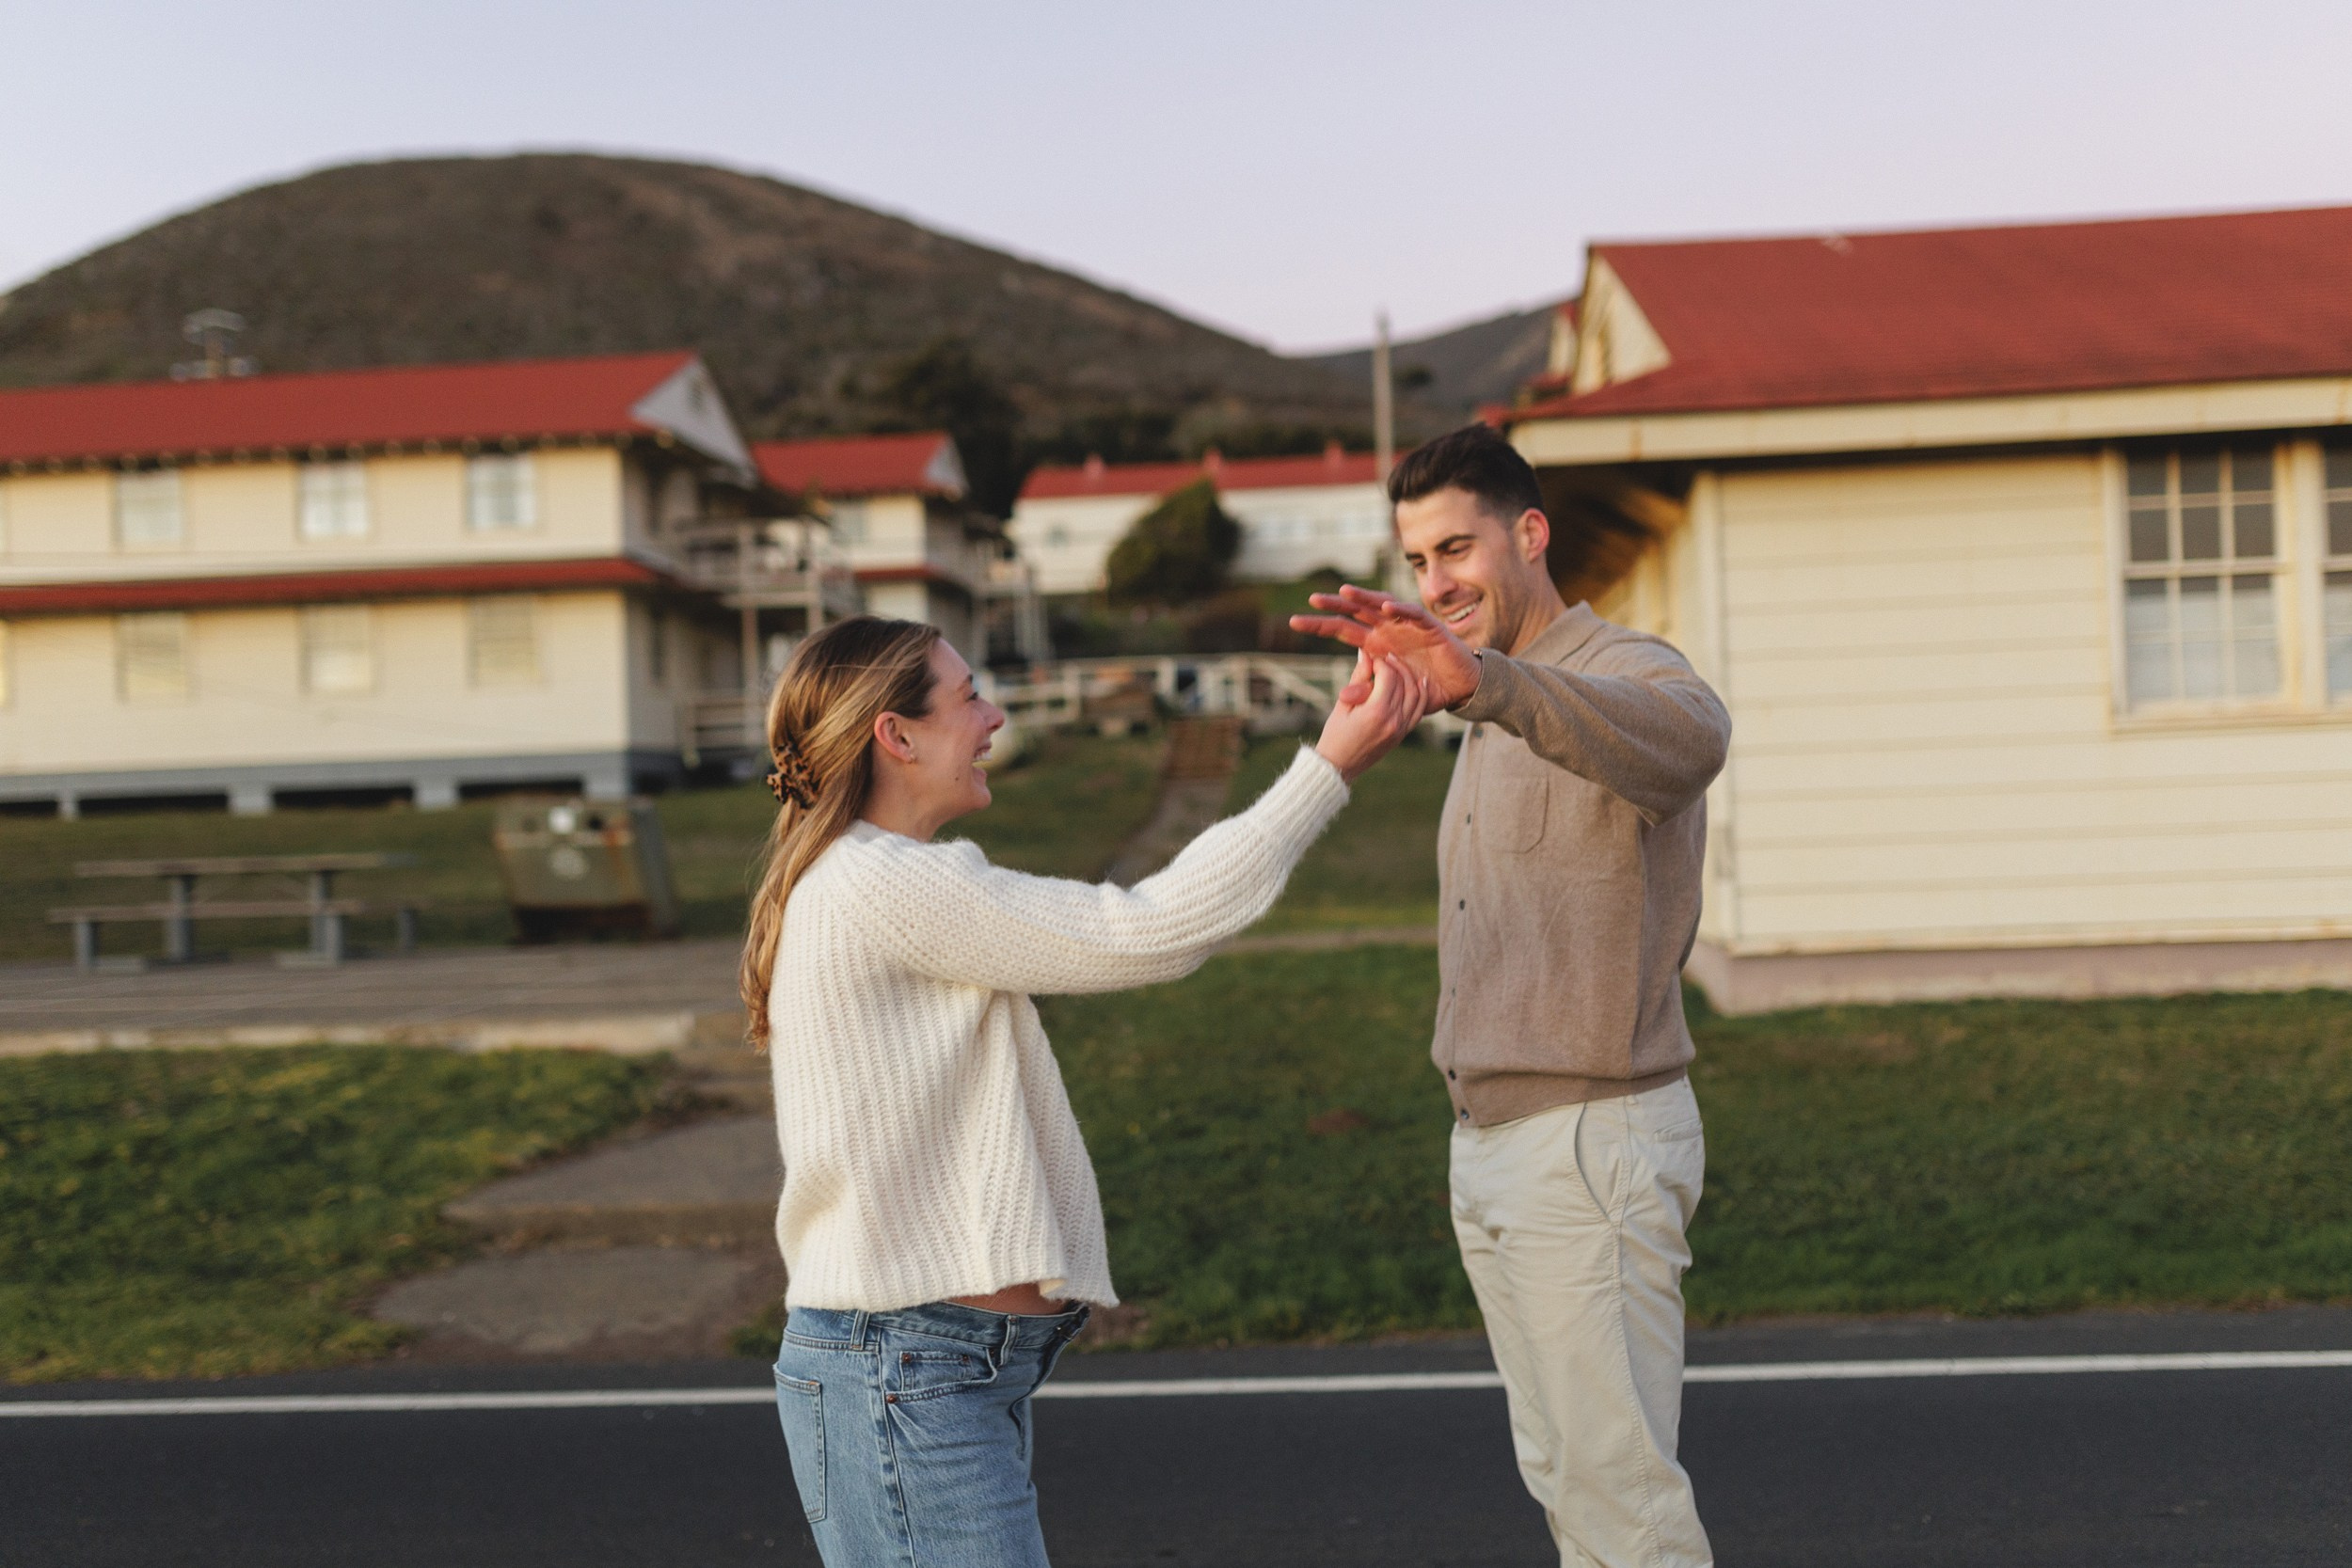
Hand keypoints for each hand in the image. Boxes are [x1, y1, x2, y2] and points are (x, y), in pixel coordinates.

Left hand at [1290, 585, 1481, 710]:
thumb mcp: (1390, 694)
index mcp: (1374, 643)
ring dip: (1364, 597)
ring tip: (1344, 591)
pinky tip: (1385, 607)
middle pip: (1355, 612)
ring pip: (1381, 605)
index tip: (1293, 622)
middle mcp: (1387, 629)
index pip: (1341, 630)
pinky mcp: (1429, 626)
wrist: (1459, 685)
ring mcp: (1407, 625)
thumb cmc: (1423, 686)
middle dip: (1334, 605)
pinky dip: (1400, 609)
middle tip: (1311, 599)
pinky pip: (1413, 614)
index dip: (1319, 625)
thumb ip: (1367, 692)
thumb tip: (1341, 697)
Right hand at [1314, 653, 1427, 784]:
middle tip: (1385, 657)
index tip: (1371, 658)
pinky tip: (1418, 681)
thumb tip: (1365, 652)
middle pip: (1403, 683)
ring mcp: (1401, 728)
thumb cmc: (1335, 735)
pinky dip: (1420, 694)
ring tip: (1398, 666)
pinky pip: (1418, 710)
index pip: (1388, 676)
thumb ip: (1358, 678)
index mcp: (1376, 712)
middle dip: (1394, 666)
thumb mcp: (1343, 704)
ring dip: (1409, 676)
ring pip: (1415, 694)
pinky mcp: (1403, 734)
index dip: (1380, 662)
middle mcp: (1393, 720)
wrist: (1339, 766)